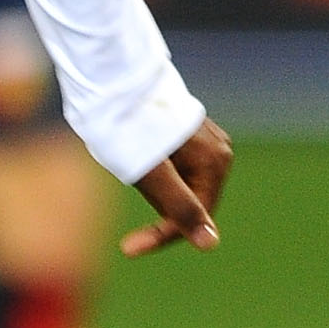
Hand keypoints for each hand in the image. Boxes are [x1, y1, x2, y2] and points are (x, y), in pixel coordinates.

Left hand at [122, 117, 232, 256]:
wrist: (110, 79)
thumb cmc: (127, 127)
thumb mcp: (153, 176)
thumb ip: (181, 209)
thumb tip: (211, 243)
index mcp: (215, 161)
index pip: (195, 217)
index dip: (162, 236)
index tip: (127, 248)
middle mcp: (218, 151)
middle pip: (189, 204)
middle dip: (158, 212)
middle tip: (125, 198)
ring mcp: (204, 142)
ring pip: (179, 189)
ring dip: (153, 194)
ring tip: (128, 169)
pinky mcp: (186, 137)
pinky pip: (173, 172)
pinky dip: (152, 179)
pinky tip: (133, 161)